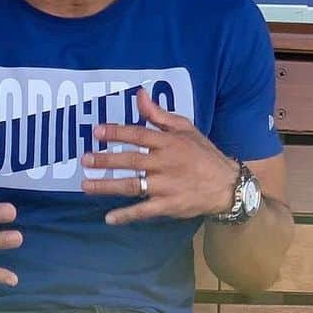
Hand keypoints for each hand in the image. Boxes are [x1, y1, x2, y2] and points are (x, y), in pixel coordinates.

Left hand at [81, 88, 238, 224]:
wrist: (228, 184)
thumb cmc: (203, 154)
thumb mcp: (185, 129)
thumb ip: (158, 115)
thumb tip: (139, 95)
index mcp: (169, 143)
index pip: (139, 135)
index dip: (117, 133)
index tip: (96, 132)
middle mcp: (165, 163)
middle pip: (131, 161)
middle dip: (105, 160)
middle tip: (85, 160)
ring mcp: (166, 186)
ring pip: (132, 185)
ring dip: (107, 186)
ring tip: (86, 185)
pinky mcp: (169, 205)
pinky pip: (144, 211)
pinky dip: (126, 215)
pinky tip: (109, 218)